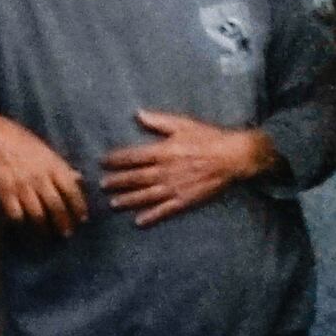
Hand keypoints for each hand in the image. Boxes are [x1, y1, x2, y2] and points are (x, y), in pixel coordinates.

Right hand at [0, 109, 91, 231]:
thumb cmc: (20, 142)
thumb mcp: (46, 150)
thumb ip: (61, 167)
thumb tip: (79, 179)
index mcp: (53, 165)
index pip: (72, 190)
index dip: (79, 207)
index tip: (82, 219)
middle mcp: (40, 177)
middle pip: (57, 207)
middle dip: (64, 223)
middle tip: (67, 233)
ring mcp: (22, 186)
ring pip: (38, 215)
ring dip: (44, 228)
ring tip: (47, 233)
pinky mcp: (5, 192)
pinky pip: (16, 214)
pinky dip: (21, 222)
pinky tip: (24, 224)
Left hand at [103, 107, 276, 224]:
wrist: (232, 157)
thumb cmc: (208, 138)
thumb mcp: (183, 124)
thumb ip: (159, 121)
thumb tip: (138, 114)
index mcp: (163, 151)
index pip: (133, 156)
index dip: (116, 159)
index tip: (103, 161)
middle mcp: (165, 171)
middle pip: (135, 178)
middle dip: (117, 181)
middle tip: (102, 185)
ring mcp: (175, 187)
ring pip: (146, 195)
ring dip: (128, 200)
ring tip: (114, 204)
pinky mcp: (185, 200)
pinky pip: (165, 210)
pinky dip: (151, 216)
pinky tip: (139, 221)